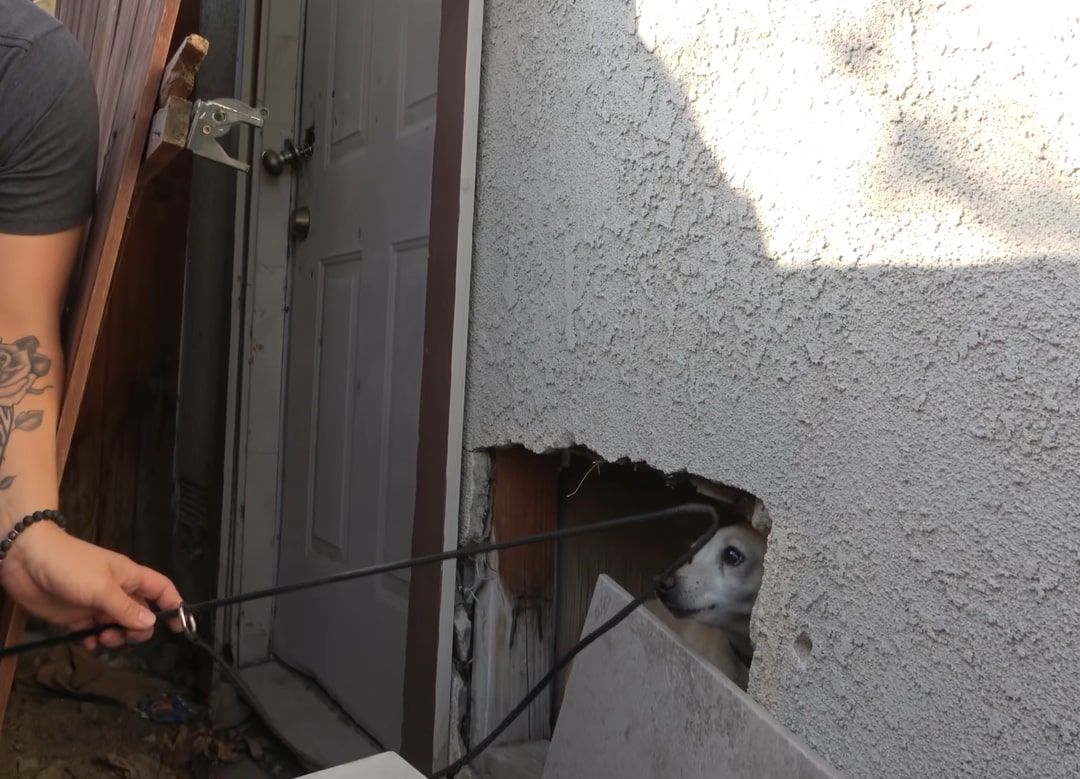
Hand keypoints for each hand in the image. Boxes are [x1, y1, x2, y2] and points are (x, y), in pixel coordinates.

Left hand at [0, 521, 183, 649]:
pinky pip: (95, 633)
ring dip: (115, 638)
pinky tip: (87, 642)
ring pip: (118, 627)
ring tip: (100, 639)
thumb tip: (152, 623)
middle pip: (141, 615)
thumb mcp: (102, 588)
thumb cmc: (71, 567)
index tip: (179, 627)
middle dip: (137, 630)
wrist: (27, 561)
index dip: (173, 606)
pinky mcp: (77, 616)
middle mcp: (118, 591)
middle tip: (124, 636)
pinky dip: (95, 641)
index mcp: (130, 578)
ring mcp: (98, 604)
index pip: (162, 590)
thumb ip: (126, 608)